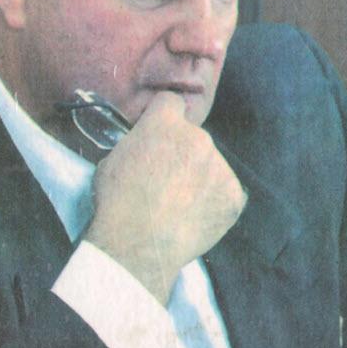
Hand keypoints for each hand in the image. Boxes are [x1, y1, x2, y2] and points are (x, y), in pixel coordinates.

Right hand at [84, 92, 246, 304]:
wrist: (137, 245)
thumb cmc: (117, 203)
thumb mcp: (112, 160)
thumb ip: (138, 144)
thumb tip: (146, 147)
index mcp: (165, 122)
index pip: (171, 103)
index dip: (164, 118)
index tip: (161, 135)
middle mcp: (198, 138)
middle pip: (194, 138)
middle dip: (183, 154)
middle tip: (166, 182)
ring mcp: (220, 166)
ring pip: (211, 166)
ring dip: (199, 179)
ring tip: (178, 207)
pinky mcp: (234, 195)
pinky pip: (226, 193)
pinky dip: (214, 203)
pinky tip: (194, 218)